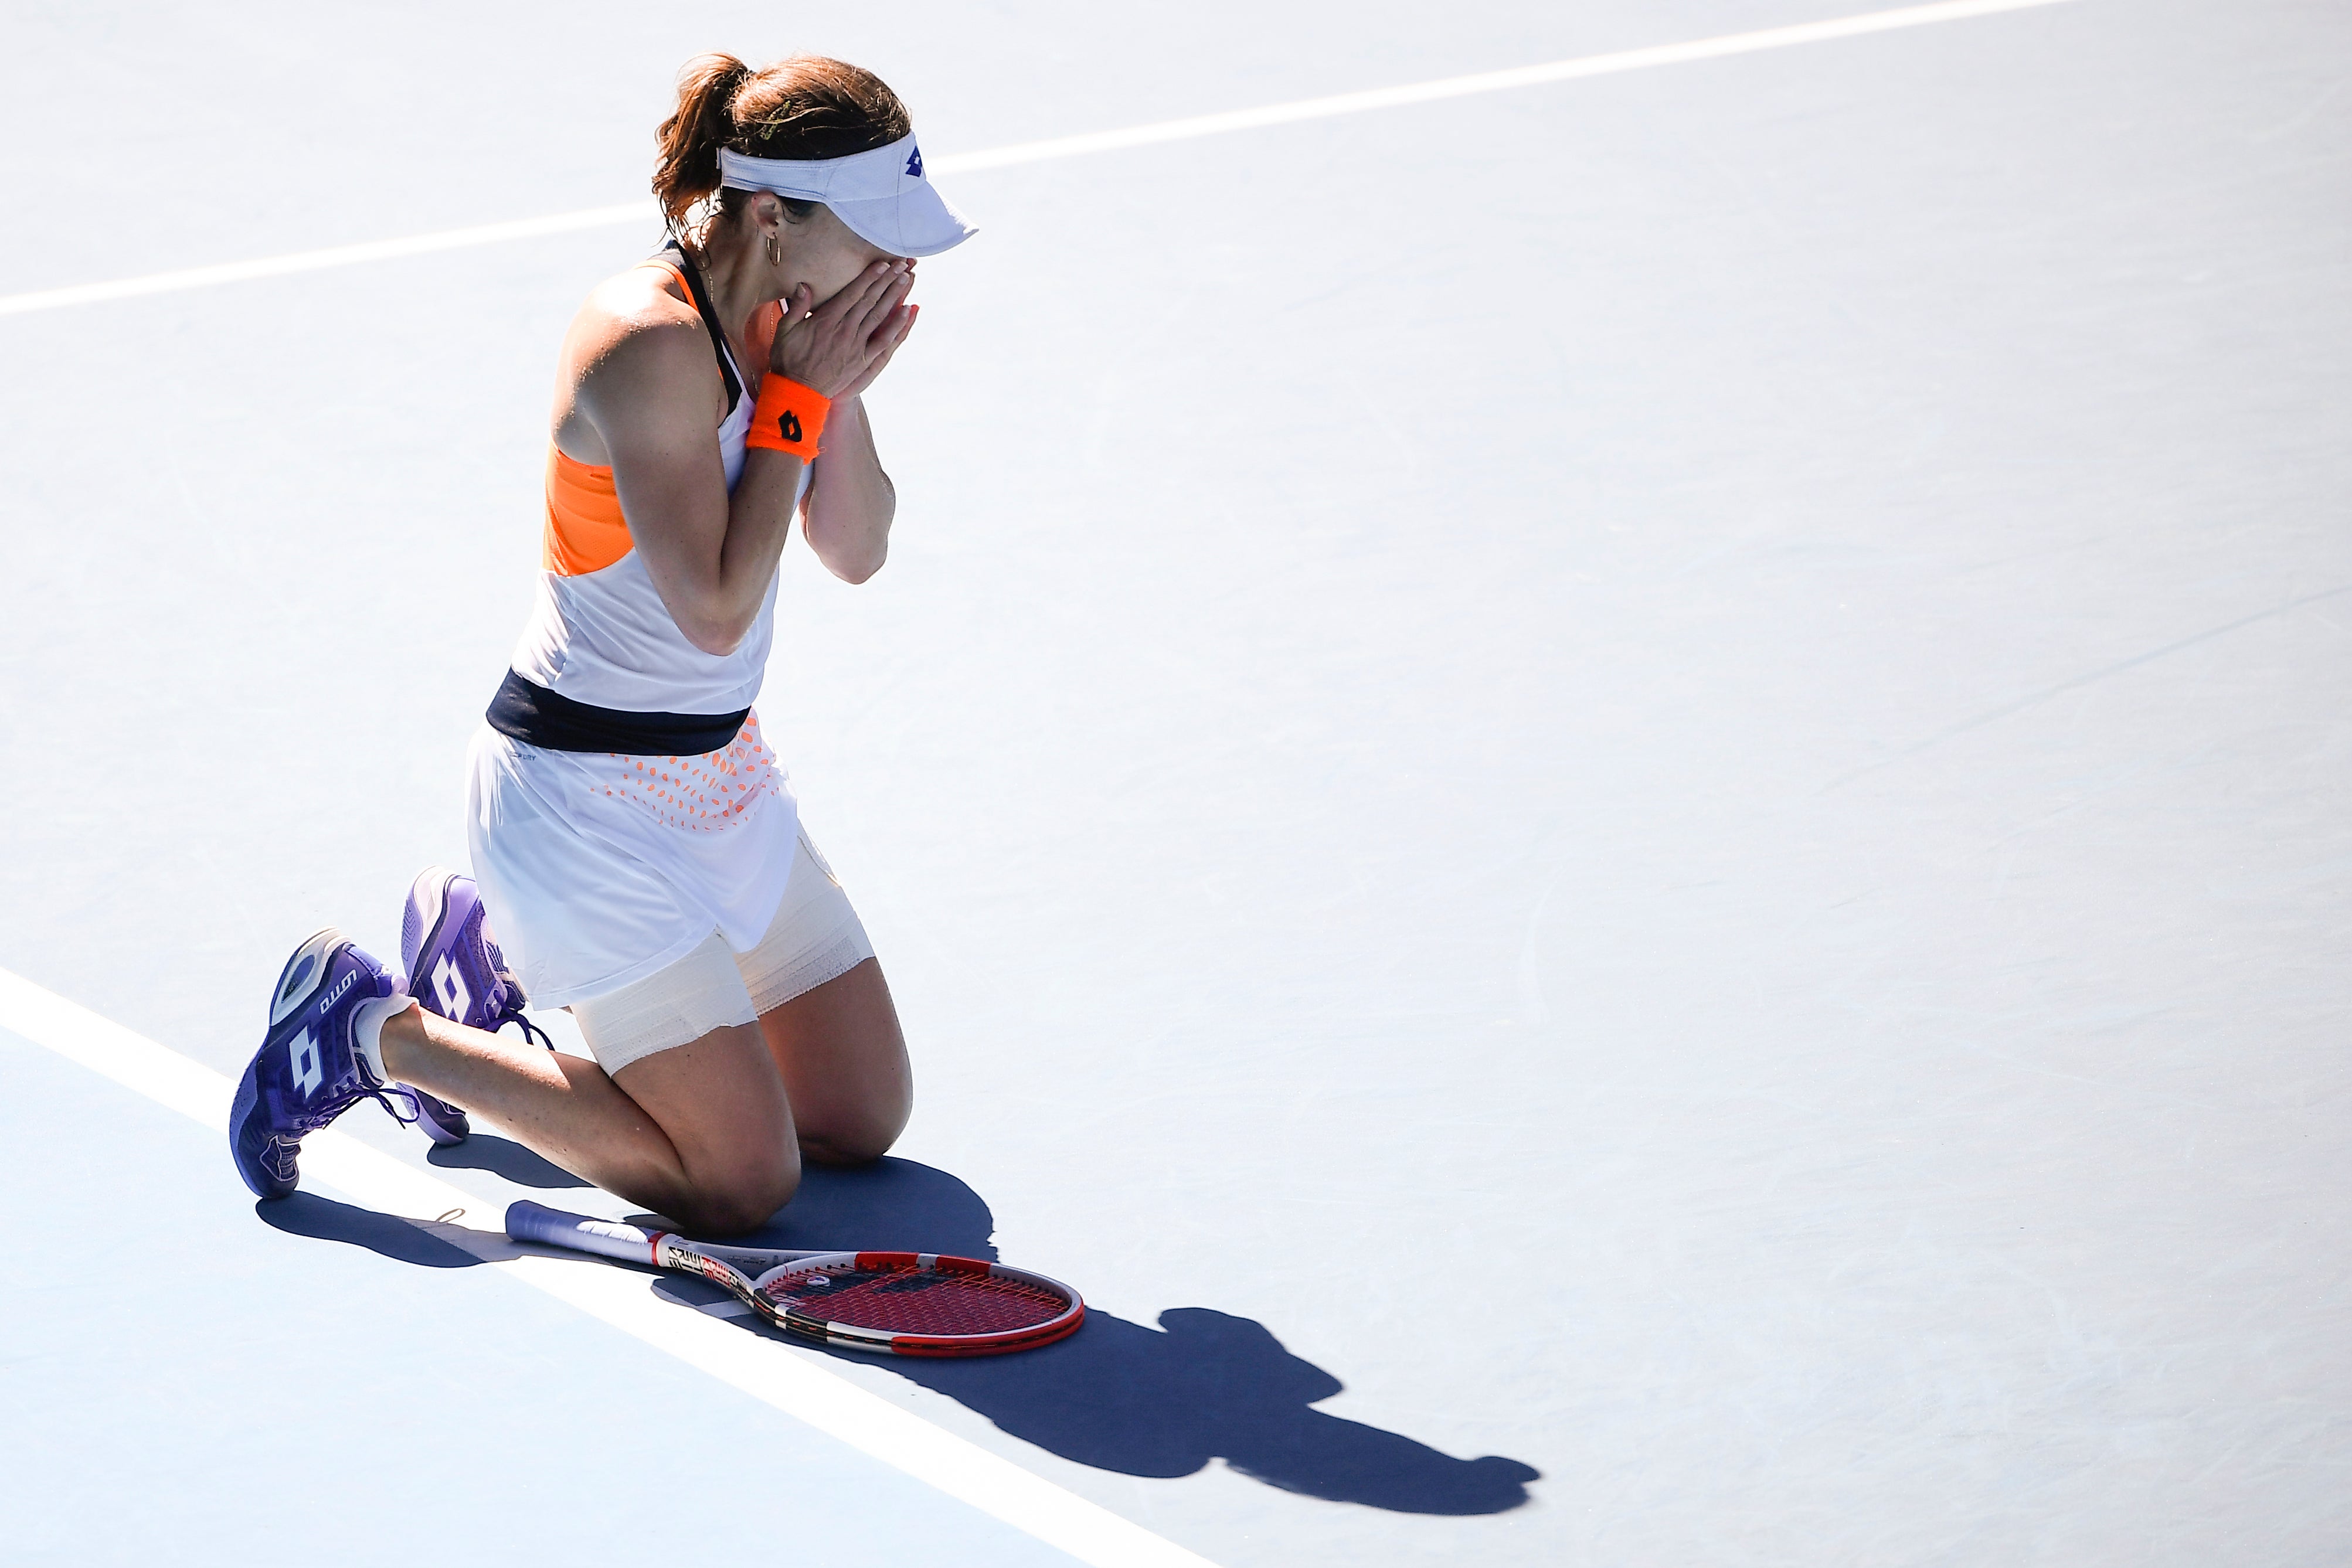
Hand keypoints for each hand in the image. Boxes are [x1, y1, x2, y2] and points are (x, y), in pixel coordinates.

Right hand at [770, 261, 914, 399]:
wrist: (799, 391)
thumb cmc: (788, 360)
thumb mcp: (785, 330)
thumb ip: (797, 306)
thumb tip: (804, 285)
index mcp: (827, 319)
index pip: (853, 293)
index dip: (869, 277)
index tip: (882, 263)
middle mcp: (845, 329)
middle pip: (870, 299)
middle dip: (887, 280)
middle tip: (902, 264)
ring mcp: (856, 345)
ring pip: (880, 315)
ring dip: (895, 295)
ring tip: (907, 278)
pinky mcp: (863, 360)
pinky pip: (884, 340)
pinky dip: (897, 325)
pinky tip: (907, 311)